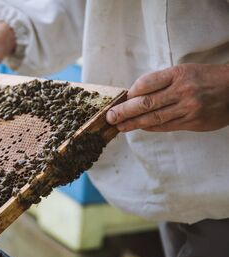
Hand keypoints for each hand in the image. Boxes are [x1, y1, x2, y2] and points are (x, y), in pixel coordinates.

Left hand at [106, 63, 228, 131]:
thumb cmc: (204, 78)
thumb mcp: (184, 71)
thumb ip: (161, 82)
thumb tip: (134, 95)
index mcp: (178, 74)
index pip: (146, 83)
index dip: (131, 92)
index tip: (121, 98)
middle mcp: (182, 90)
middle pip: (146, 103)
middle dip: (124, 111)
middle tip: (110, 117)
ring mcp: (188, 108)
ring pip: (154, 118)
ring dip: (133, 123)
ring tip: (119, 126)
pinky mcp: (193, 122)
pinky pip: (166, 126)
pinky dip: (150, 127)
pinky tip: (139, 127)